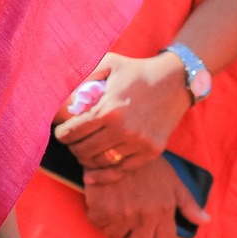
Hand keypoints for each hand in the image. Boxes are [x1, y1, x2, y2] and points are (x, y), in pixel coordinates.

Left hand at [54, 52, 192, 171]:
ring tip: (84, 150)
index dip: (62, 135)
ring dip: (86, 159)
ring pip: (100, 162)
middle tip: (72, 142)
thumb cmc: (136, 71)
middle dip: (72, 147)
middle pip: (83, 151)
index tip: (61, 133)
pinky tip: (92, 173)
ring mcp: (139, 143)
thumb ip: (84, 75)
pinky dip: (103, 174)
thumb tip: (63, 96)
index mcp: (109, 110)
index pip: (73, 132)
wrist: (176, 81)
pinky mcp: (151, 152)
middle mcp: (124, 130)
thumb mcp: (109, 63)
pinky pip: (121, 171)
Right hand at [82, 158, 207, 237]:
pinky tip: (105, 198)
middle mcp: (146, 215)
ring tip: (116, 204)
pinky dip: (99, 215)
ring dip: (114, 224)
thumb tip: (205, 221)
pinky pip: (100, 225)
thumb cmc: (148, 165)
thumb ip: (188, 204)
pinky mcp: (102, 210)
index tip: (149, 230)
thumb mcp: (173, 181)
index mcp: (165, 210)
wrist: (117, 144)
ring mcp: (123, 214)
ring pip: (115, 236)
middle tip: (130, 225)